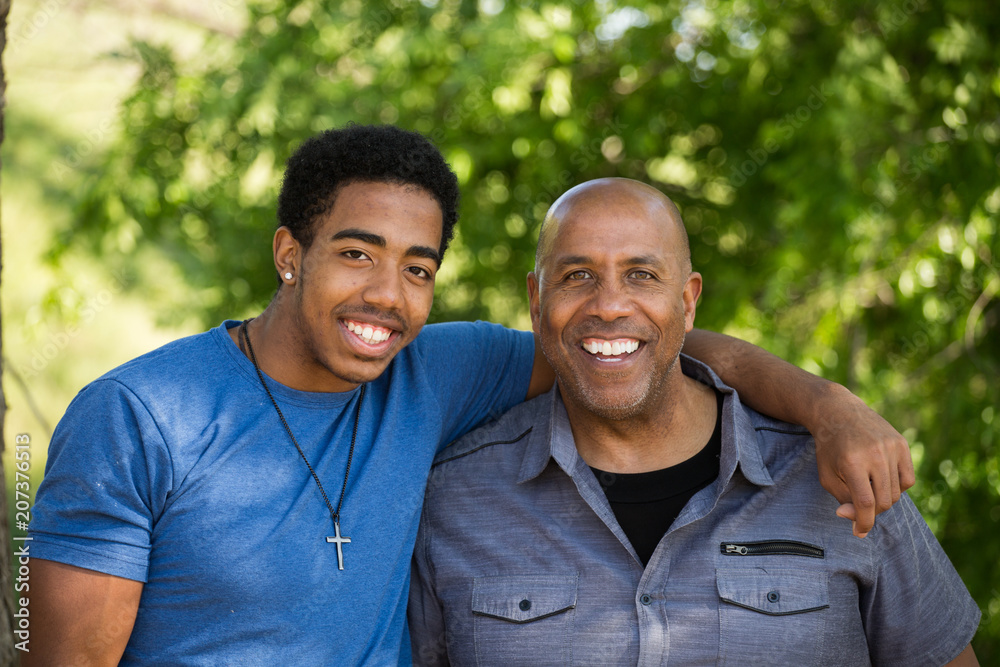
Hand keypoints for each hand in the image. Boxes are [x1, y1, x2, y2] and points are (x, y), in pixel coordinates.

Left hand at [811, 385, 914, 536]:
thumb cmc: (829, 448)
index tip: (859, 532)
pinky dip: (898, 487)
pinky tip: (882, 480)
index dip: (863, 523)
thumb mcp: (826, 475)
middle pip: (884, 501)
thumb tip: (857, 520)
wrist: (838, 411)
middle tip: (859, 507)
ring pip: (897, 492)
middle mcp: (874, 454)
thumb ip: (842, 499)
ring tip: (868, 488)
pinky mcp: (902, 444)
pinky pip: (908, 479)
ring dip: (883, 499)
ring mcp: (891, 447)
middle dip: (872, 511)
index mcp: (852, 462)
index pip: (865, 503)